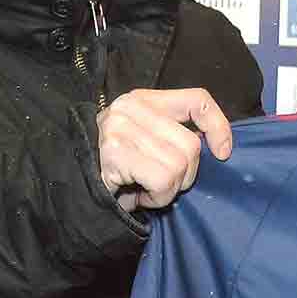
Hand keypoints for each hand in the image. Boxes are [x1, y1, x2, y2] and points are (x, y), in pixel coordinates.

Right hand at [96, 88, 234, 212]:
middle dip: (184, 175)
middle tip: (159, 182)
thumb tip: (218, 147)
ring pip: (180, 165)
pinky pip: (164, 181)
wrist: (72, 188)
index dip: (218, 126)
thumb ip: (175, 134)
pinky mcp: (116, 152)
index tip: (223, 153)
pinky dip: (158, 197)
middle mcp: (130, 108)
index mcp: (143, 99)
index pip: (197, 100)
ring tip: (145, 188)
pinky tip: (138, 196)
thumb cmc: (117, 170)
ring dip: (169, 189)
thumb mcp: (148, 142)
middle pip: (192, 144)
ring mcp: (120, 128)